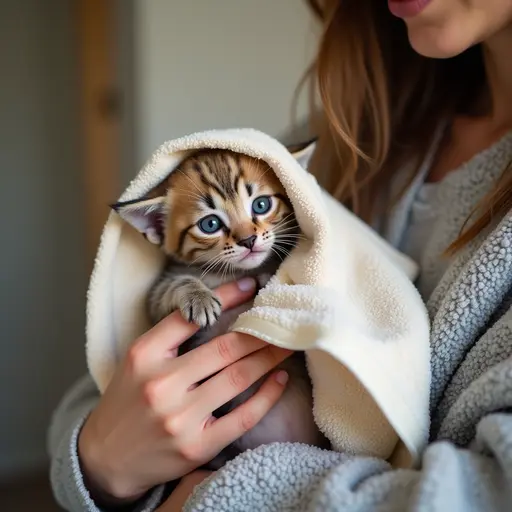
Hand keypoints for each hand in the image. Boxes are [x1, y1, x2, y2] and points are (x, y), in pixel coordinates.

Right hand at [78, 277, 291, 505]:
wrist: (107, 458)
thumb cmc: (128, 400)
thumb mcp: (138, 359)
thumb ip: (172, 336)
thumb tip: (218, 307)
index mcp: (144, 355)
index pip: (191, 316)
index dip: (225, 297)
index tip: (250, 286)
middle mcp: (161, 384)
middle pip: (224, 348)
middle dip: (259, 331)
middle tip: (281, 319)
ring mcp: (180, 418)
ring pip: (239, 377)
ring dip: (269, 357)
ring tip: (286, 343)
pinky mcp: (197, 446)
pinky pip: (243, 417)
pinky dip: (267, 396)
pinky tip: (280, 378)